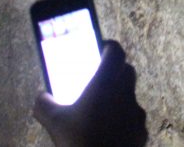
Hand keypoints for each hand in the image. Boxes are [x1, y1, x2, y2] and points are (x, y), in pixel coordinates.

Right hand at [33, 40, 147, 146]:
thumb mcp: (53, 121)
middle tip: (98, 80)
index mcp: (106, 83)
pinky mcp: (142, 132)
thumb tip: (41, 96)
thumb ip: (44, 104)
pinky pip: (134, 119)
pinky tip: (110, 132)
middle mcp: (126, 94)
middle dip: (115, 71)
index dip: (108, 47)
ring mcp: (137, 114)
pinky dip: (124, 120)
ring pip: (131, 96)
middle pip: (126, 71)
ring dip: (119, 97)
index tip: (99, 50)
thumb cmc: (77, 141)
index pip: (116, 51)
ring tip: (102, 111)